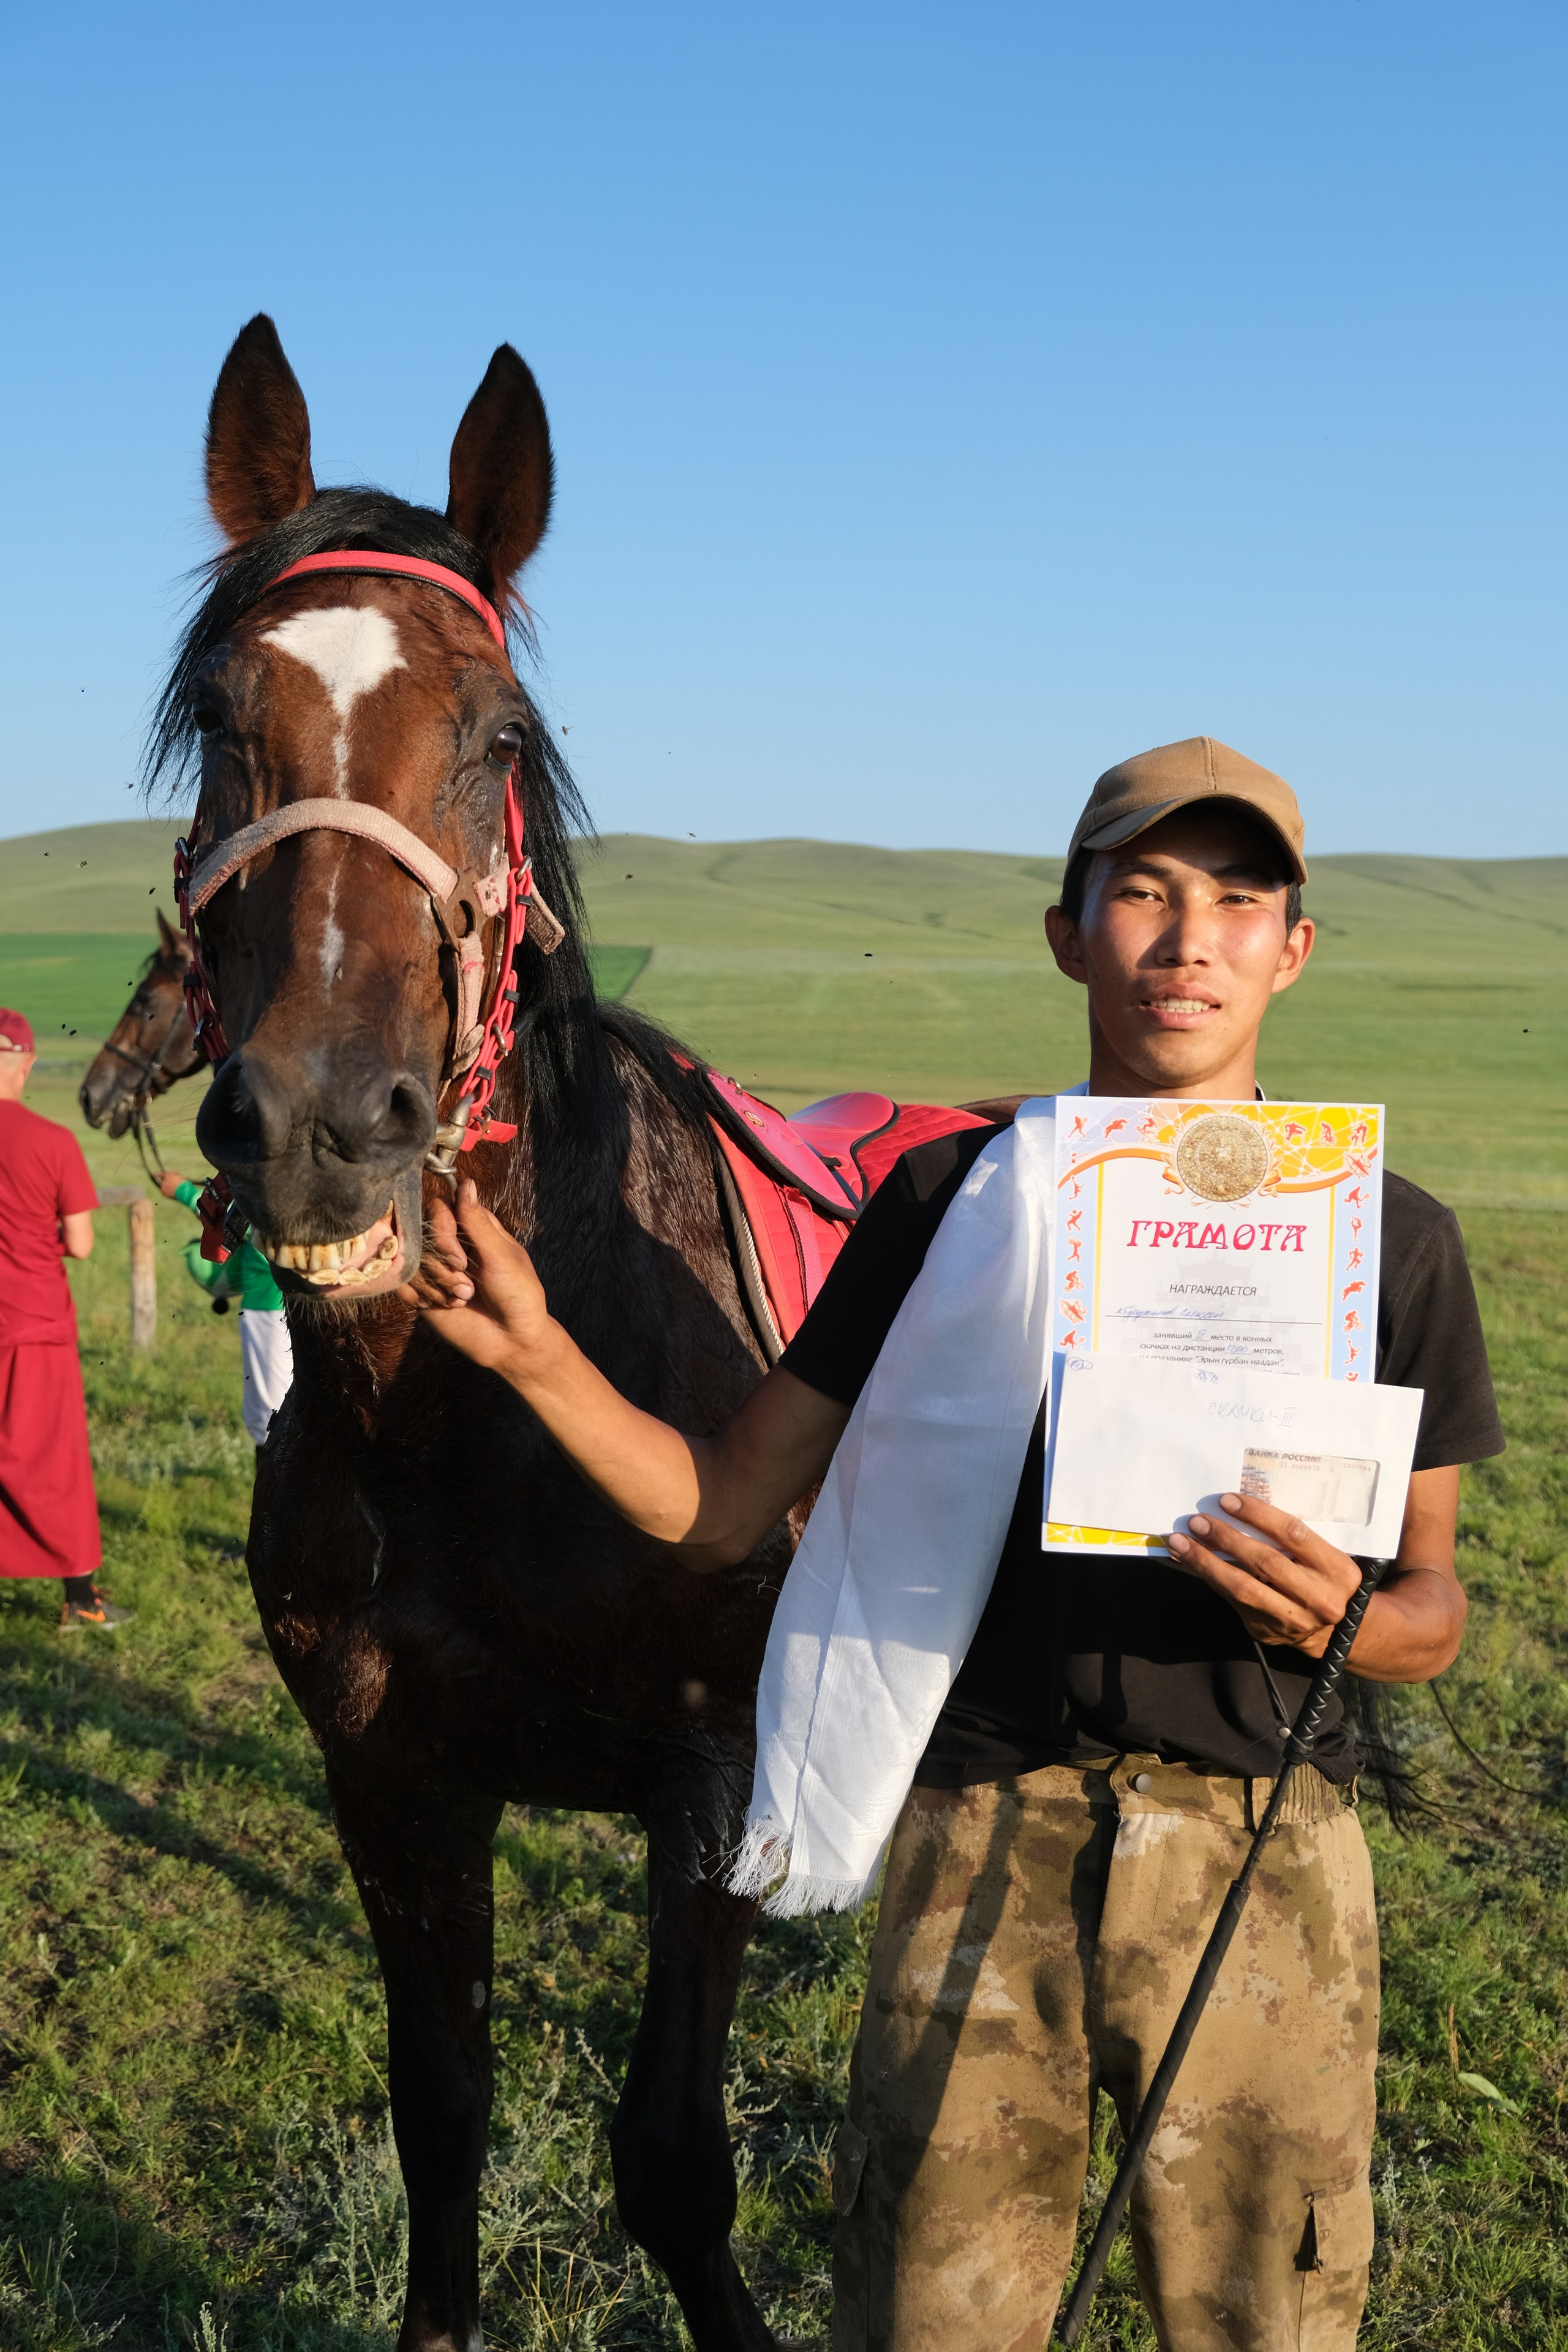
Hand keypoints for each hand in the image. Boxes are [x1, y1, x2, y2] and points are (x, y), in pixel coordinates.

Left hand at [156, 1170, 185, 1197]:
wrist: (184, 1191)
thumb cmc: (183, 1183)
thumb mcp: (179, 1175)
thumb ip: (173, 1173)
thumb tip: (170, 1174)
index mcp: (167, 1176)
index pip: (160, 1174)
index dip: (157, 1174)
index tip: (153, 1174)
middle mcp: (163, 1181)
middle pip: (163, 1181)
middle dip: (166, 1183)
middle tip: (173, 1185)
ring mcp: (163, 1188)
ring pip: (164, 1187)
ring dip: (167, 1188)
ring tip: (175, 1189)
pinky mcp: (164, 1194)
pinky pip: (165, 1192)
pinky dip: (168, 1192)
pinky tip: (173, 1192)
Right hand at [400, 1179, 552, 1377]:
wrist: (511, 1341)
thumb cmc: (518, 1295)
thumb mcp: (501, 1256)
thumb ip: (477, 1222)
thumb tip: (466, 1183)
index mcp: (473, 1229)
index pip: (440, 1207)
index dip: (442, 1227)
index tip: (459, 1255)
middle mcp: (450, 1245)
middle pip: (420, 1230)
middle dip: (439, 1258)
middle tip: (463, 1280)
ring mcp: (434, 1268)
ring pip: (411, 1258)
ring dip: (435, 1281)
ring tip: (462, 1298)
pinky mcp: (422, 1292)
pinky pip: (402, 1283)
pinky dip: (421, 1295)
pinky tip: (443, 1307)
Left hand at [1167, 1492, 1361, 1656]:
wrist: (1337, 1632)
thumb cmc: (1324, 1580)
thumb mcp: (1324, 1558)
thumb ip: (1293, 1540)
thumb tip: (1237, 1508)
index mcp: (1337, 1570)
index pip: (1293, 1533)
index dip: (1258, 1515)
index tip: (1227, 1500)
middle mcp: (1318, 1597)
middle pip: (1265, 1561)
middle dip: (1227, 1538)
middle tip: (1198, 1521)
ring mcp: (1291, 1619)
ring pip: (1242, 1587)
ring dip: (1206, 1561)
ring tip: (1181, 1541)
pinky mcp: (1266, 1630)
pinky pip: (1231, 1600)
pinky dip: (1208, 1577)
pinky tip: (1189, 1561)